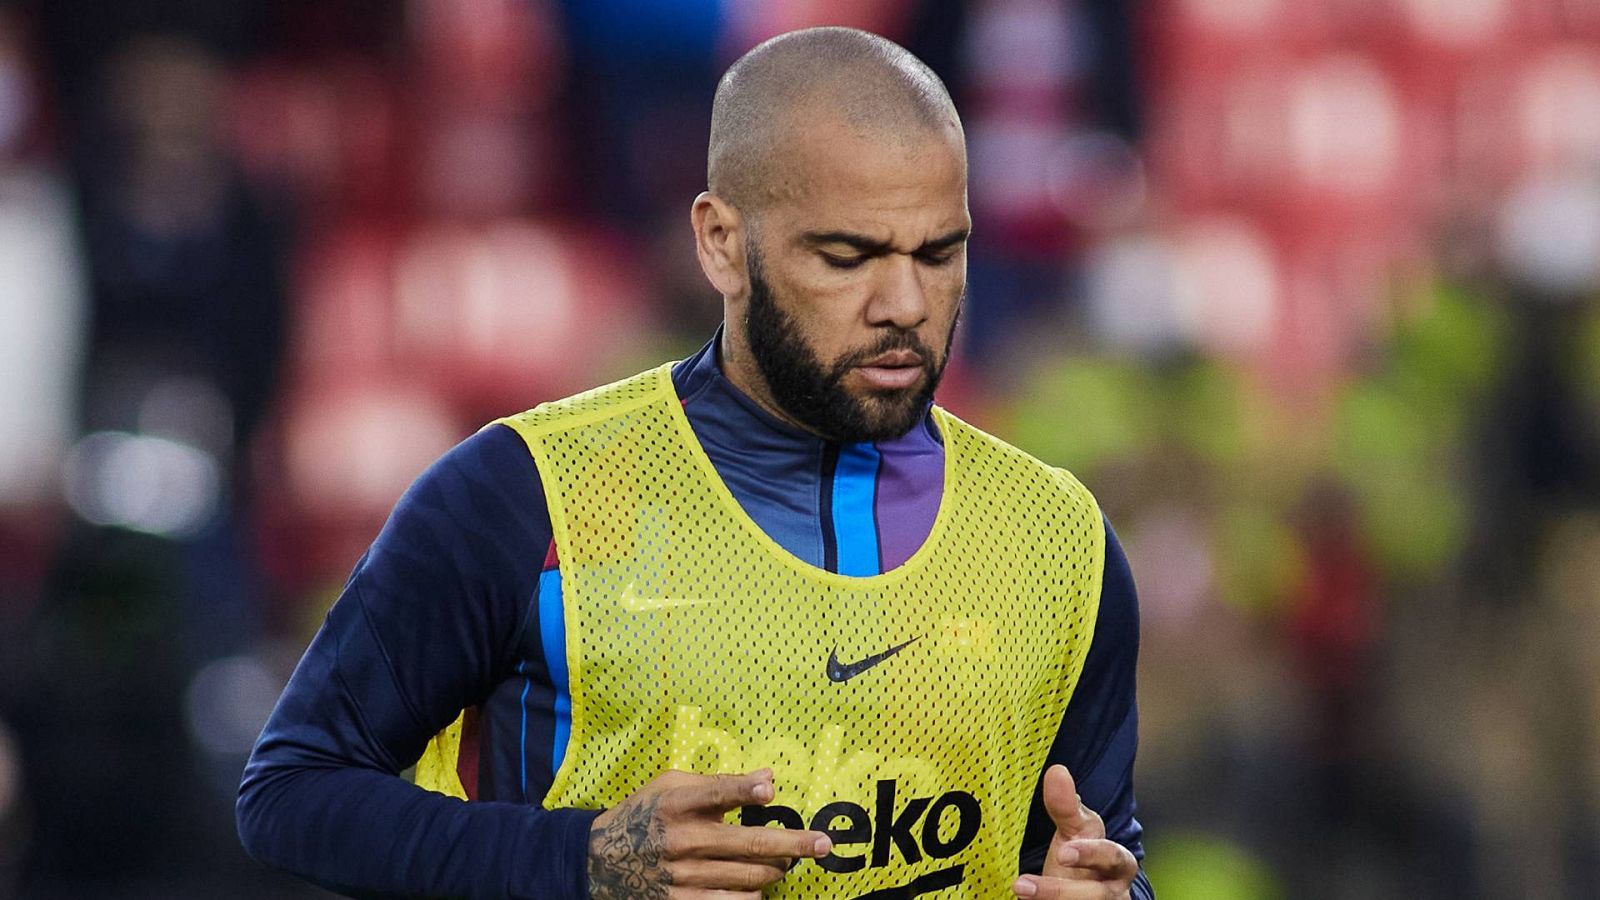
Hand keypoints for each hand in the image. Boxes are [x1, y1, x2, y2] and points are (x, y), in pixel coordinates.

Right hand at [587, 768, 833, 898]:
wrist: (599, 861)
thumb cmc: (646, 814)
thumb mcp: (671, 786)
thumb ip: (719, 783)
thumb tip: (769, 778)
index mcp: (677, 803)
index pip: (716, 793)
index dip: (744, 791)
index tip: (770, 790)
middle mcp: (682, 840)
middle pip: (749, 844)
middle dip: (793, 844)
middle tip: (823, 844)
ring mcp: (683, 876)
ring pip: (750, 877)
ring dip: (777, 870)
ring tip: (787, 862)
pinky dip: (753, 893)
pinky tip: (759, 884)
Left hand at [1012, 765, 1138, 898]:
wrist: (1086, 893)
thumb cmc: (1083, 860)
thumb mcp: (1075, 832)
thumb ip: (1065, 807)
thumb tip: (1057, 772)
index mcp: (1118, 862)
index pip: (1111, 856)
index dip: (1090, 855)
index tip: (1063, 851)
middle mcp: (1114, 891)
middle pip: (1098, 895)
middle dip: (1062, 891)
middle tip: (1024, 885)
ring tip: (1019, 889)